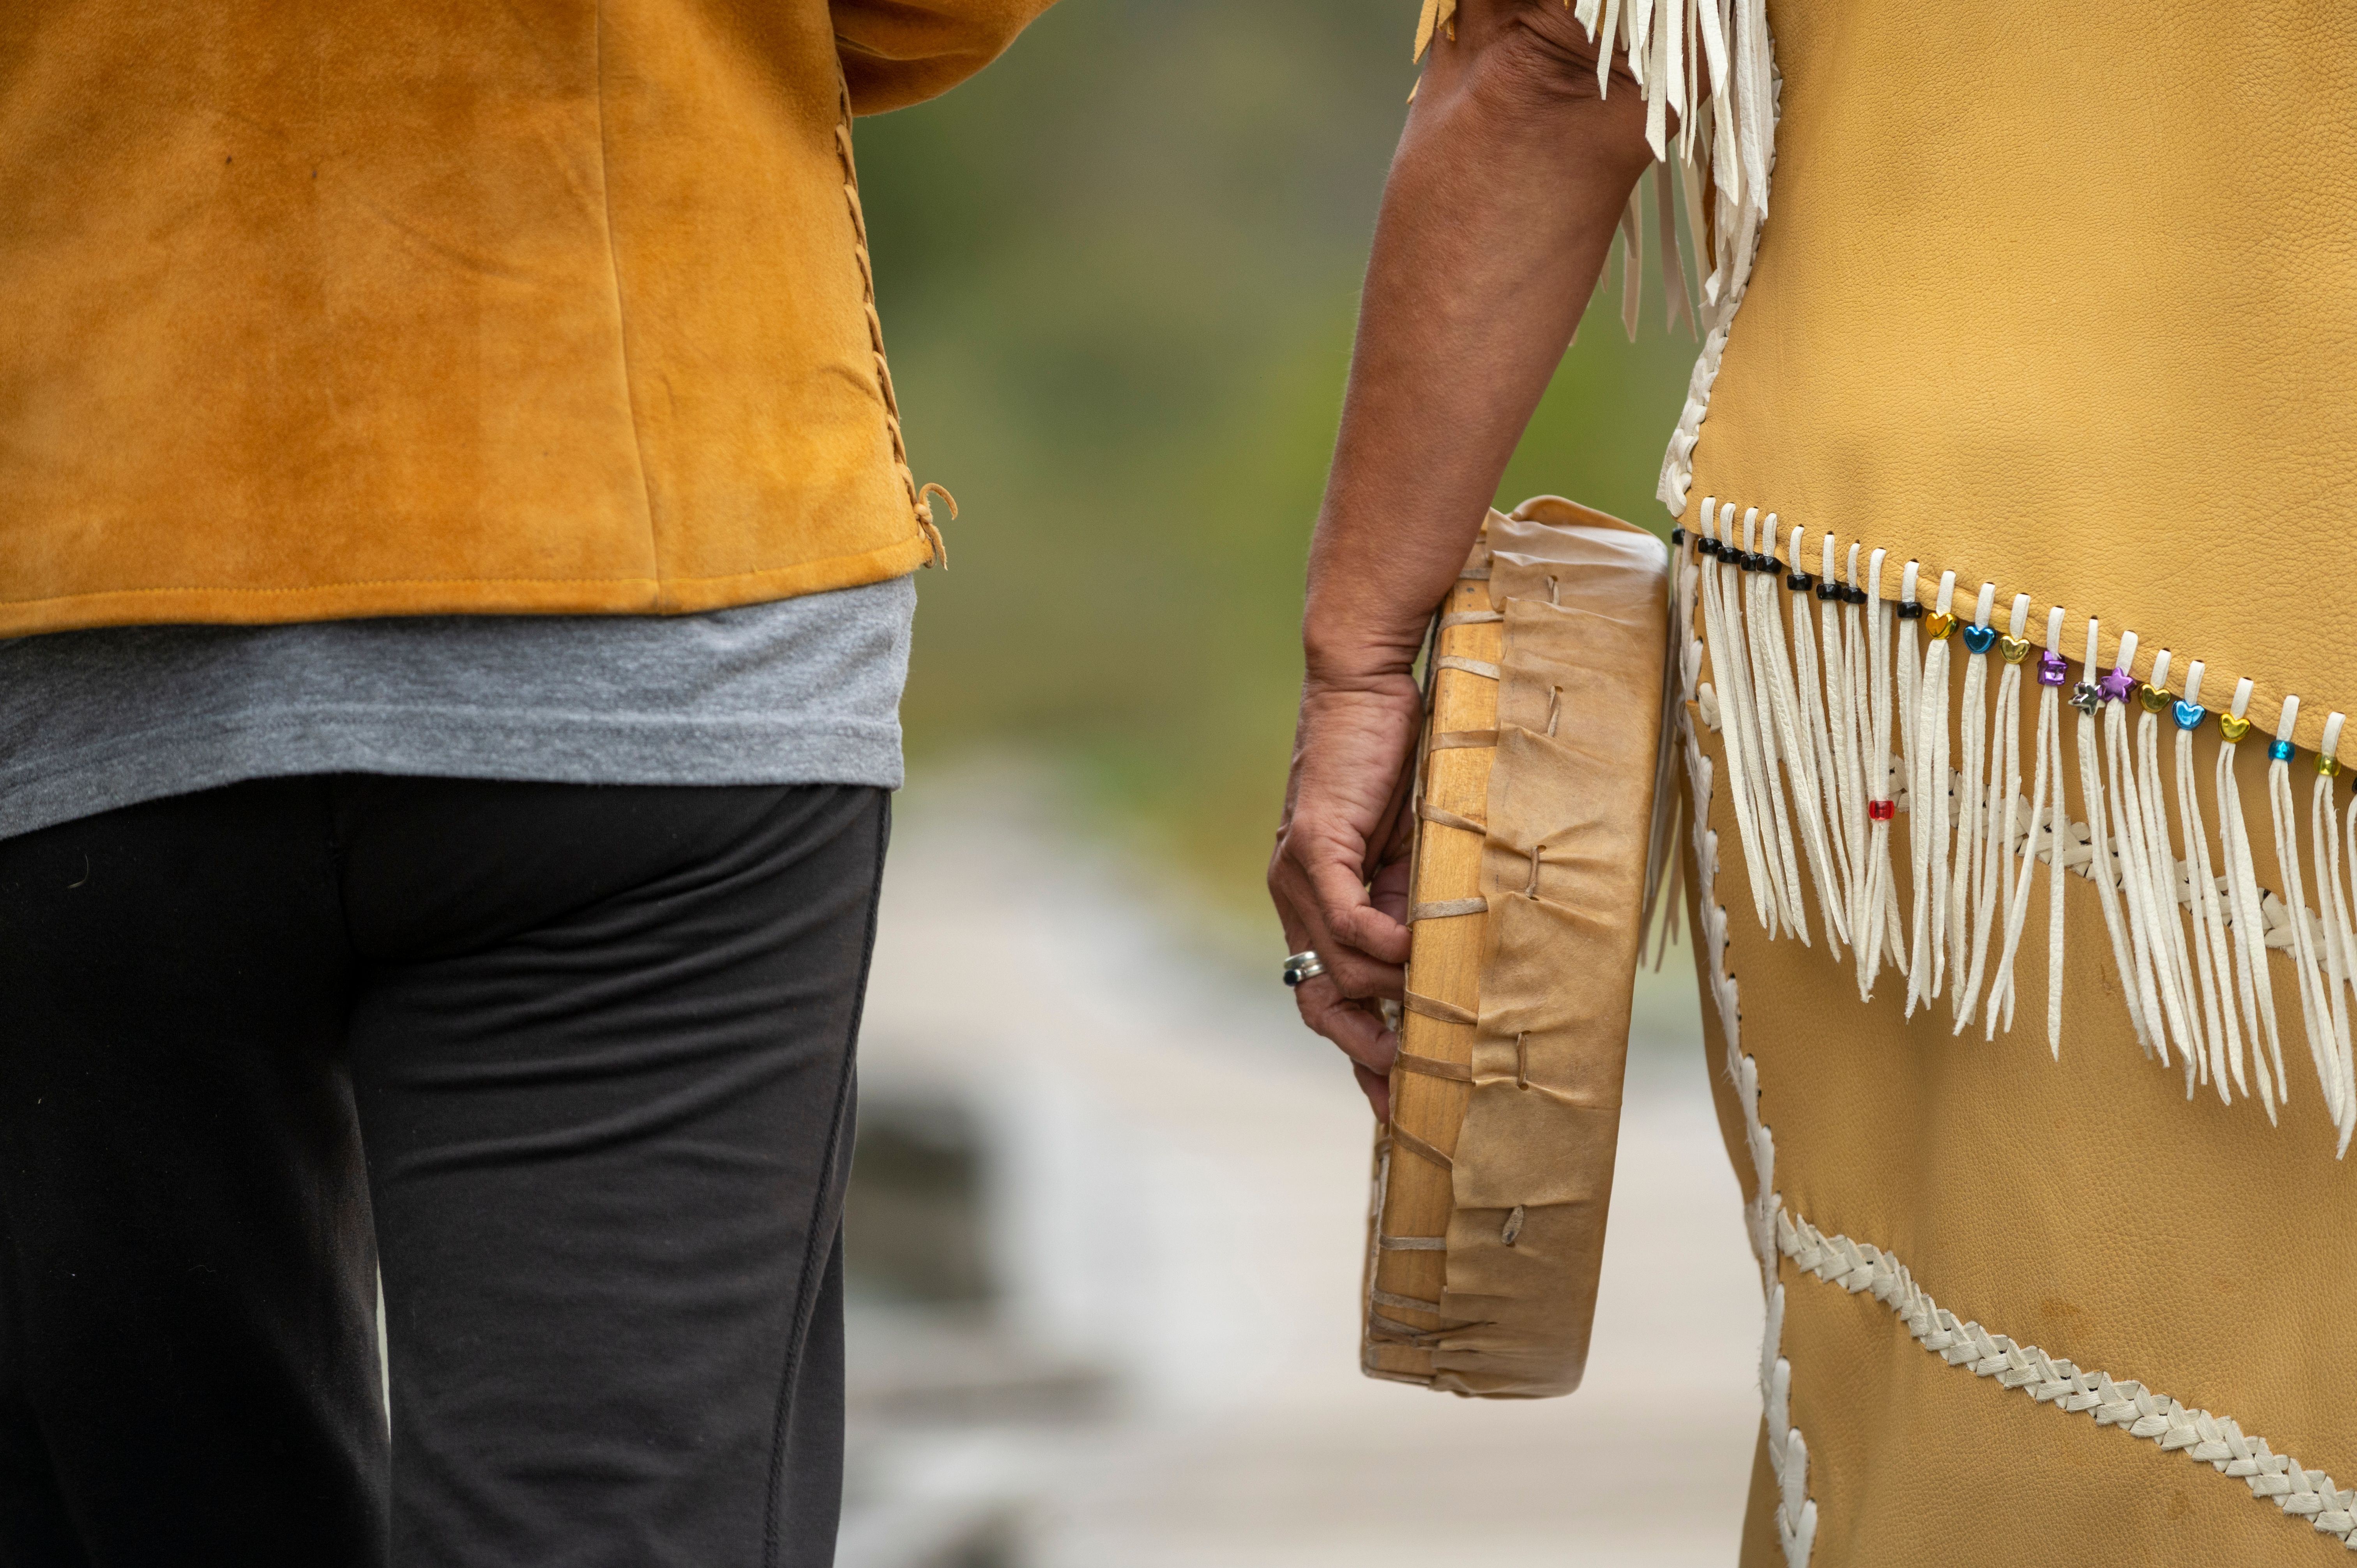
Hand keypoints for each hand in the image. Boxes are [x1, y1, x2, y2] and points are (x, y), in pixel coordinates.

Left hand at [1268, 668, 1423, 1117]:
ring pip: (1337, 969)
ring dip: (1391, 989)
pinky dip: (1379, 945)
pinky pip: (1341, 922)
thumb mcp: (1415, 854)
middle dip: (1364, 1051)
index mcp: (1319, 908)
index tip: (1396, 1106)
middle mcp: (1296, 901)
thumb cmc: (1397, 761)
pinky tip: (1412, 950)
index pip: (1327, 1001)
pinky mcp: (1311, 847)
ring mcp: (1295, 876)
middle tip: (1410, 1081)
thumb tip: (1447, 965)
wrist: (1365, 686)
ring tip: (1439, 994)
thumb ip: (1416, 906)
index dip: (1361, 1056)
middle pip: (1319, 1005)